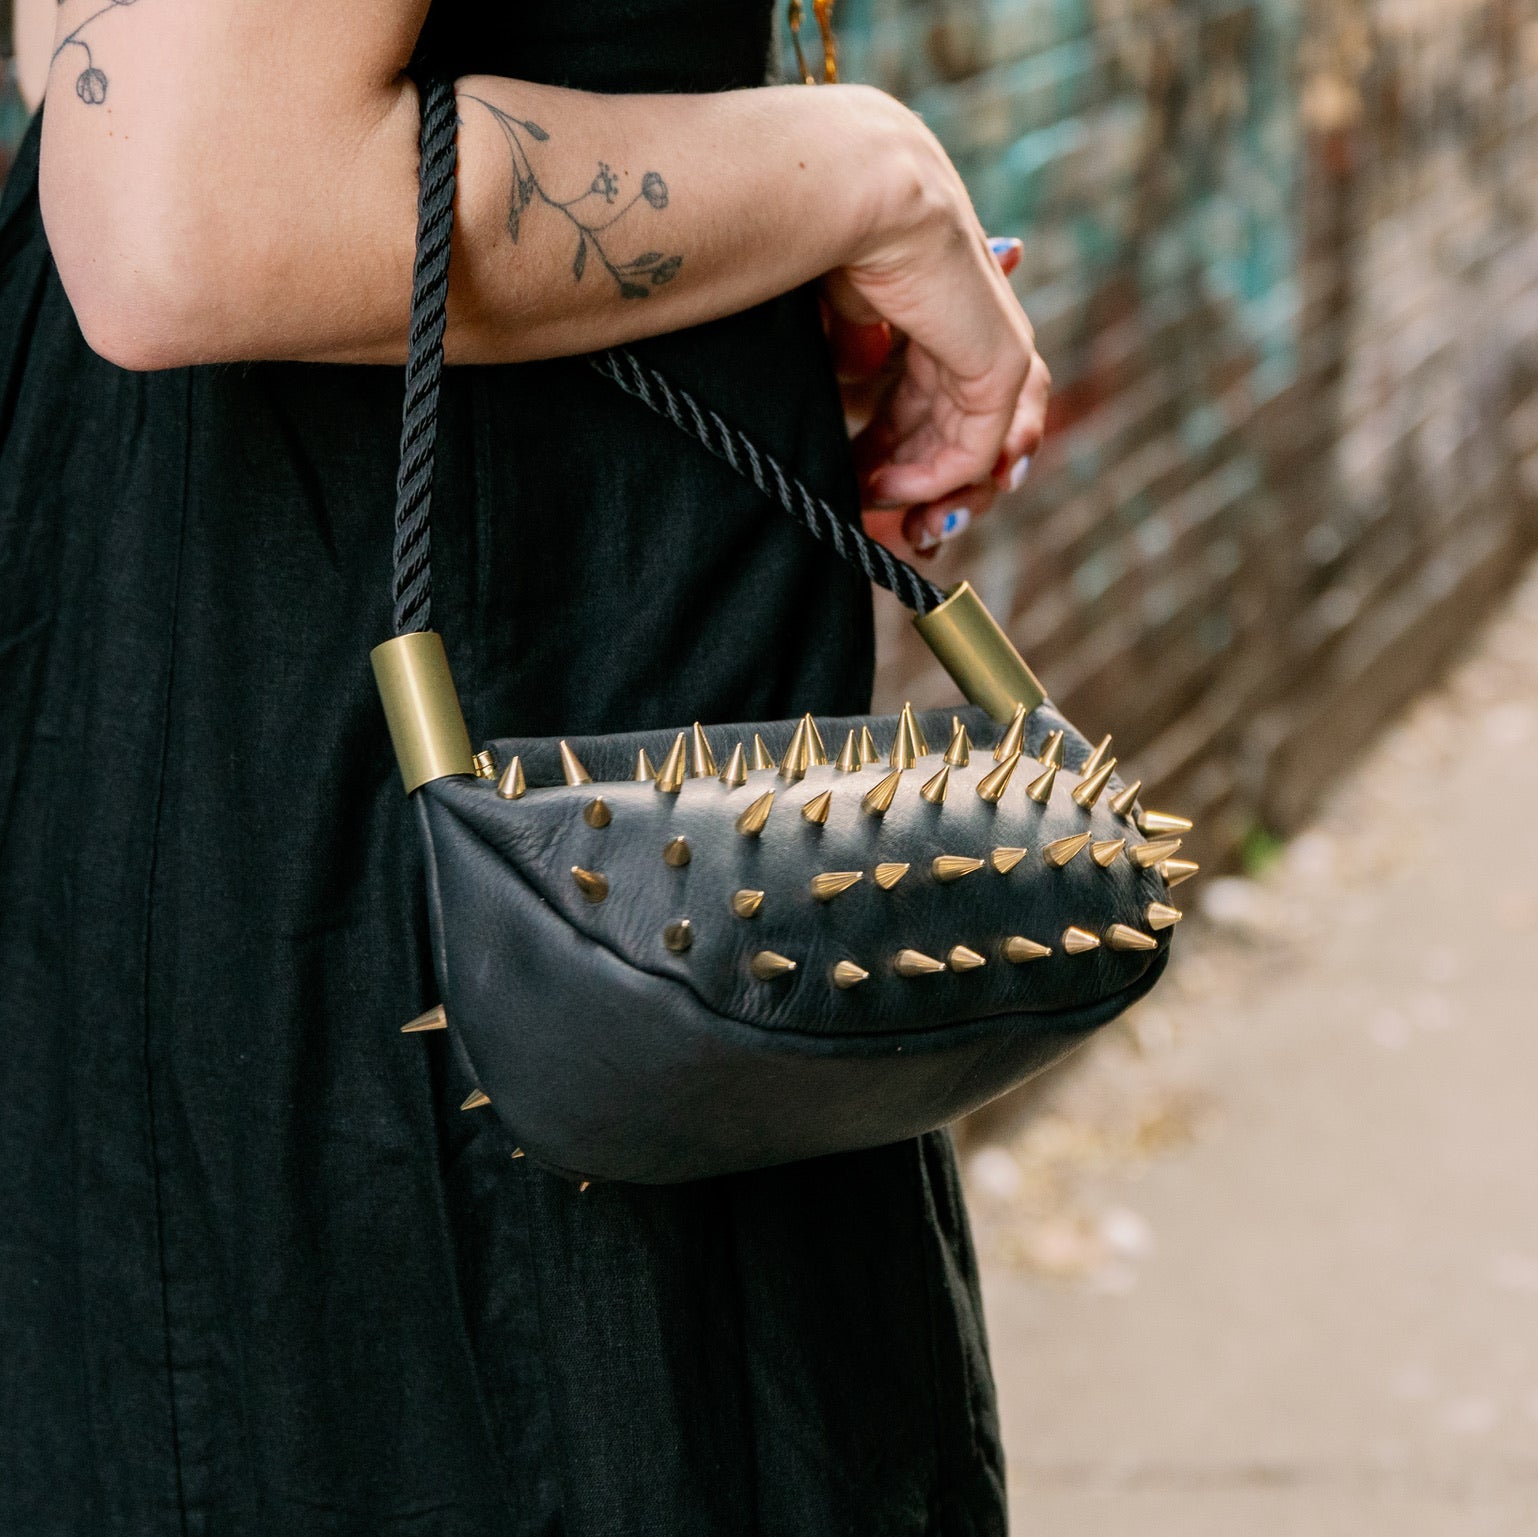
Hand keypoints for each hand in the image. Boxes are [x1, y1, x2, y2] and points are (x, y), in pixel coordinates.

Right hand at [821, 92, 1050, 559]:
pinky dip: (935, 475)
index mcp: (934, 288)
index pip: (934, 386)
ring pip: (984, 437)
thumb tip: (860, 371)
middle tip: (885, 522)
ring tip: (890, 518)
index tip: (858, 483)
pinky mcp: (999, 357)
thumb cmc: (809, 229)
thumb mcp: (833, 307)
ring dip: (934, 488)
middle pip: (962, 417)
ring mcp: (992, 331)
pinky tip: (885, 489)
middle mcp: (972, 307)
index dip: (899, 445)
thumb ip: (854, 344)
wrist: (836, 189)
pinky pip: (979, 441)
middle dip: (922, 480)